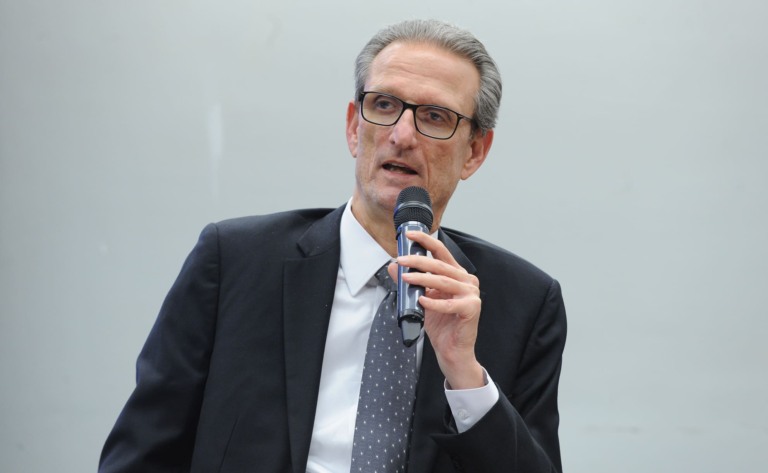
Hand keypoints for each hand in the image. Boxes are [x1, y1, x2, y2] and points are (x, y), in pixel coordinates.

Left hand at [388, 231, 484, 389]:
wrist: (452, 350)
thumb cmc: (441, 325)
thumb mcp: (421, 299)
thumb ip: (410, 283)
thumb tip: (393, 266)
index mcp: (457, 274)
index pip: (441, 252)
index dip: (426, 241)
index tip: (409, 235)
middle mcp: (467, 280)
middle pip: (440, 265)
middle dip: (418, 260)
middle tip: (401, 260)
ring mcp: (471, 294)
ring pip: (443, 281)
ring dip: (422, 279)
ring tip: (405, 278)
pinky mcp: (472, 309)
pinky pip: (449, 304)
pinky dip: (434, 303)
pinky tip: (421, 301)